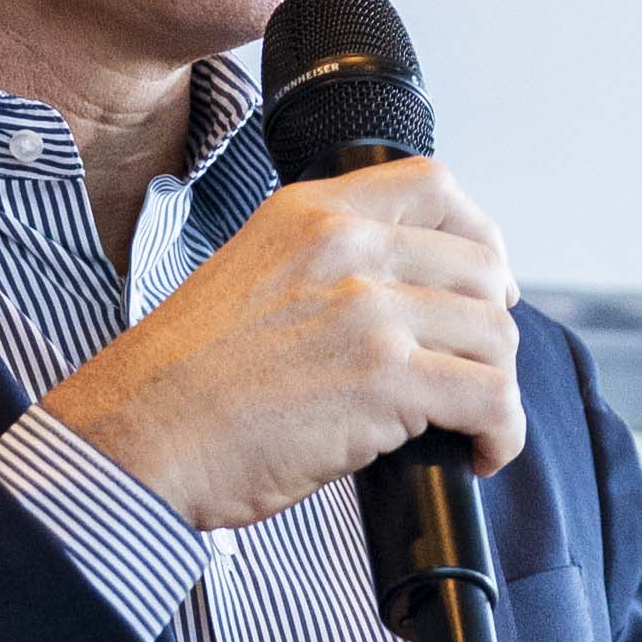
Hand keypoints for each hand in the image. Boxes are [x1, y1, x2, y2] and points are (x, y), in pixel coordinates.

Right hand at [42, 158, 530, 529]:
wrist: (140, 435)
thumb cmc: (183, 381)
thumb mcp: (250, 275)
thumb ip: (321, 267)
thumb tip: (395, 299)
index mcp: (312, 213)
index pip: (435, 187)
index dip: (478, 238)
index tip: (481, 283)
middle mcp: (347, 247)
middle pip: (481, 268)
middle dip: (489, 327)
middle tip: (474, 369)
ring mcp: (370, 310)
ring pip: (495, 336)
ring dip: (495, 387)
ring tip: (470, 423)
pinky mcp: (385, 379)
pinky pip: (491, 399)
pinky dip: (502, 433)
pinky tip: (481, 454)